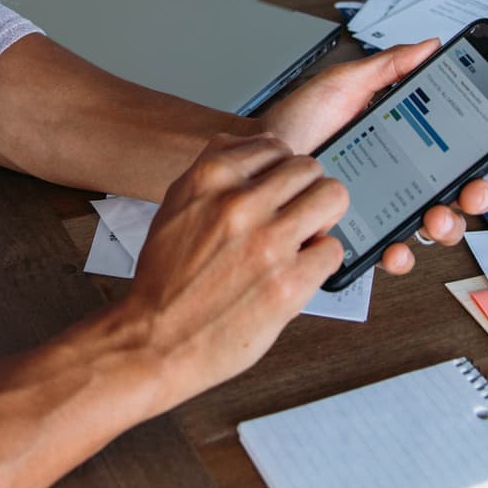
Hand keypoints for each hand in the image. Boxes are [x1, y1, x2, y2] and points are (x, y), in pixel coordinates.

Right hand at [117, 134, 347, 404]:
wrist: (154, 341)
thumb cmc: (164, 281)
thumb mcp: (175, 206)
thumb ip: (214, 174)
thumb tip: (255, 152)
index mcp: (210, 178)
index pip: (275, 146)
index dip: (280, 171)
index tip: (278, 191)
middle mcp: (240, 203)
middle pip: (310, 167)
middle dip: (305, 192)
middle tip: (296, 217)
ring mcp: (268, 242)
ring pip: (333, 197)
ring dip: (322, 219)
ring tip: (303, 240)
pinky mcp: (289, 283)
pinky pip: (333, 250)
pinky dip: (319, 262)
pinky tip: (297, 273)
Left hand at [257, 39, 487, 274]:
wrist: (257, 159)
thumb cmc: (295, 122)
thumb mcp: (343, 85)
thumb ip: (388, 67)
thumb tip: (430, 46)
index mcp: (407, 139)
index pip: (463, 149)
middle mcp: (403, 176)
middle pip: (460, 192)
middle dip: (478, 195)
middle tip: (473, 190)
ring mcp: (385, 207)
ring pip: (435, 225)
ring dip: (447, 225)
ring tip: (436, 216)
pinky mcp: (361, 234)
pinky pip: (392, 251)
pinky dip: (402, 254)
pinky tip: (396, 247)